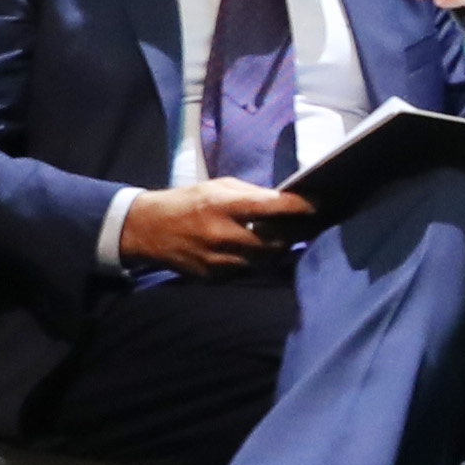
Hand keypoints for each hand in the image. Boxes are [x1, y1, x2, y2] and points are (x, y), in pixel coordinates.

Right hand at [117, 178, 317, 275]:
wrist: (147, 229)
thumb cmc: (187, 201)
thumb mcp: (216, 187)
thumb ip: (250, 194)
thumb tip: (283, 200)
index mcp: (223, 206)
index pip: (270, 207)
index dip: (297, 208)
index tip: (317, 205)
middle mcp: (222, 235)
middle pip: (274, 242)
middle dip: (295, 234)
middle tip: (310, 226)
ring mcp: (218, 260)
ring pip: (264, 261)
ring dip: (279, 250)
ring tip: (288, 237)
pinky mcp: (214, 277)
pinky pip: (247, 271)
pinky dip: (257, 261)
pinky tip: (260, 250)